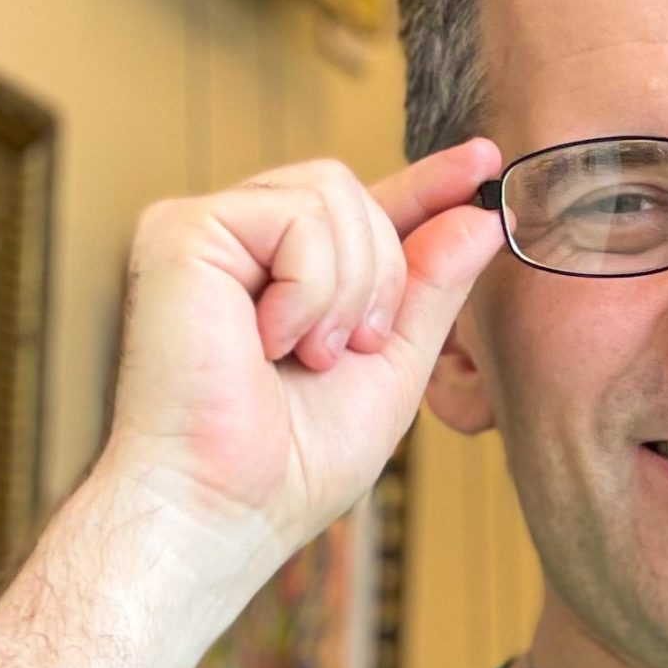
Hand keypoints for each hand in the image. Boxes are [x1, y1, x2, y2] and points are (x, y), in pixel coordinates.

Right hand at [95, 139, 505, 605]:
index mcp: (286, 278)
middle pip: (355, 193)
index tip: (484, 160)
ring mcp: (208, 231)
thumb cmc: (294, 466)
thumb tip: (481, 214)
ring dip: (347, 288)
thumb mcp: (393, 369)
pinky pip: (295, 216)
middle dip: (381, 276)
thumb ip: (433, 290)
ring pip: (332, 192)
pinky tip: (270, 343)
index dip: (427, 185)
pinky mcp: (182, 230)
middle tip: (349, 352)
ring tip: (307, 355)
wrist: (224, 507)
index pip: (366, 210)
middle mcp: (242, 245)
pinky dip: (309, 289)